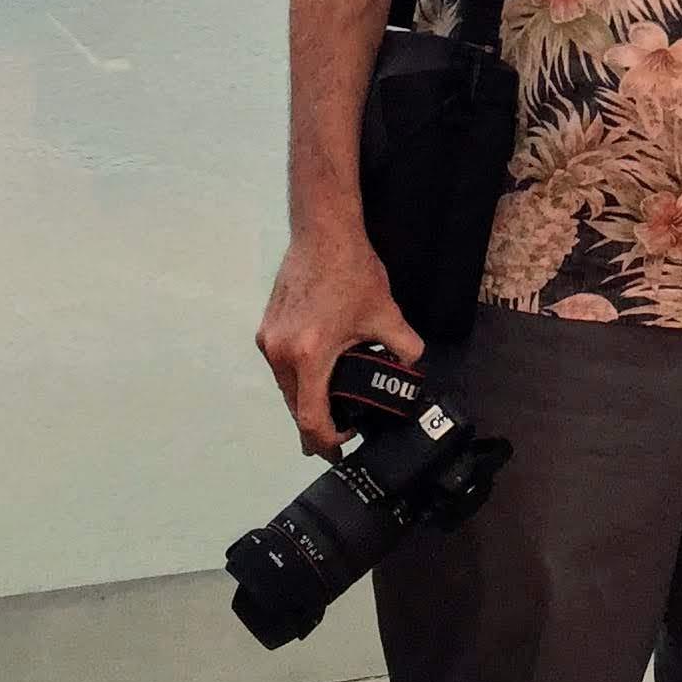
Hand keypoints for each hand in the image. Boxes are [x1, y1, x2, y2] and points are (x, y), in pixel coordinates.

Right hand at [256, 228, 422, 457]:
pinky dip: (298, 378)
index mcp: (309, 355)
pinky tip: (318, 374)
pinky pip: (281, 367)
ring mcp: (268, 340)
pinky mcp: (266, 328)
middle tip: (339, 435)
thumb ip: (404, 347)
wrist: (323, 232)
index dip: (326, 442)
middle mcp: (281, 352)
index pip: (311, 418)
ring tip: (331, 406)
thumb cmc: (351, 271)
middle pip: (295, 408)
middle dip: (316, 426)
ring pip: (286, 388)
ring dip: (306, 401)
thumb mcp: (385, 313)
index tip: (341, 449)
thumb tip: (414, 368)